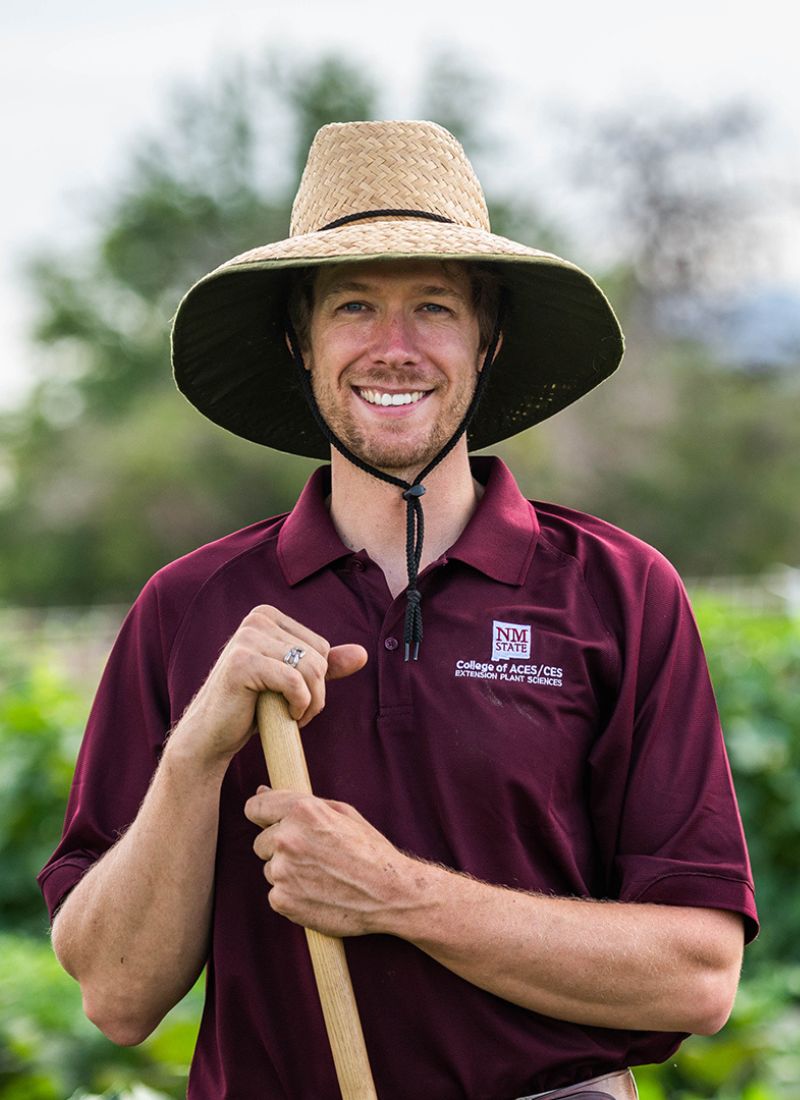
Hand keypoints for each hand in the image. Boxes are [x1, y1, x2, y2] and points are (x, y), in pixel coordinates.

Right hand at [173, 606, 367, 764]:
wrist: (212, 734)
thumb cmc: (252, 706)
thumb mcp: (293, 681)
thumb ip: (324, 665)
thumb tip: (362, 653)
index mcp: (267, 616)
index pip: (321, 646)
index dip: (317, 679)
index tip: (297, 698)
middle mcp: (256, 619)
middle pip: (318, 657)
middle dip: (316, 692)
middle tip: (295, 712)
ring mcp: (246, 638)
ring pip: (310, 669)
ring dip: (310, 702)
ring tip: (293, 715)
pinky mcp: (242, 662)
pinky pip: (294, 682)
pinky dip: (298, 705)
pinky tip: (285, 716)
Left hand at [245, 787, 414, 936]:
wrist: (390, 893)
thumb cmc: (369, 850)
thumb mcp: (342, 813)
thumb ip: (300, 802)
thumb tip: (261, 790)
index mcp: (302, 811)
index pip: (255, 807)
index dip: (262, 815)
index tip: (268, 823)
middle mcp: (287, 838)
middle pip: (262, 842)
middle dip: (280, 848)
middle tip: (315, 857)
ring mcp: (282, 871)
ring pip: (271, 869)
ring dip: (289, 873)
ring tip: (322, 877)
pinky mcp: (282, 900)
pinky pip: (277, 894)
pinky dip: (293, 895)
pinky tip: (319, 894)